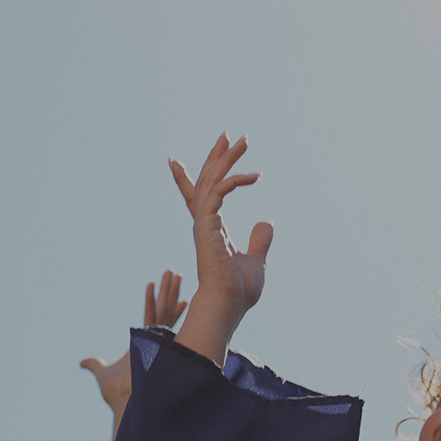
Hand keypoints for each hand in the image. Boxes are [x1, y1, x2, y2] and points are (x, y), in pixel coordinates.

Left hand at [79, 270, 187, 413]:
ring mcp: (155, 339)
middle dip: (170, 291)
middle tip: (174, 272)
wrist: (125, 402)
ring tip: (174, 273)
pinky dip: (154, 302)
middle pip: (163, 310)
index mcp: (144, 343)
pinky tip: (157, 287)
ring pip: (163, 310)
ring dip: (169, 291)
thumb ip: (94, 365)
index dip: (163, 305)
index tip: (173, 294)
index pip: (156, 319)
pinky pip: (155, 317)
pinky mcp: (153, 342)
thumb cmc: (116, 393)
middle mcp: (153, 339)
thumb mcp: (102, 374)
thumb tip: (82, 363)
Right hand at [169, 134, 273, 361]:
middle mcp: (203, 223)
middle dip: (215, 157)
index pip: (197, 198)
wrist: (227, 305)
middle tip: (227, 136)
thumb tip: (266, 222)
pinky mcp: (208, 224)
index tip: (174, 161)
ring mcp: (203, 223)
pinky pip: (218, 192)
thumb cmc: (238, 291)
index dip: (186, 178)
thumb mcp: (255, 260)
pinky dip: (234, 180)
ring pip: (211, 180)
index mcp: (210, 230)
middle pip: (205, 181)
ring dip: (226, 158)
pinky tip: (254, 176)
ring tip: (243, 140)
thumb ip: (260, 241)